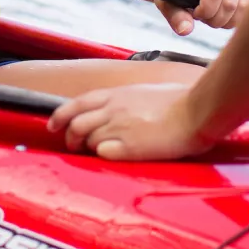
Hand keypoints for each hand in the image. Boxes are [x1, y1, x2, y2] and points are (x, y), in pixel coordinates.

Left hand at [47, 83, 211, 161]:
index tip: (53, 125)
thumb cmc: (178, 102)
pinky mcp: (129, 147)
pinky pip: (103, 153)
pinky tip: (114, 156)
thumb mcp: (144, 92)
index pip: (76, 103)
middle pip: (75, 124)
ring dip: (89, 148)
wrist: (195, 112)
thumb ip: (125, 100)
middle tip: (75, 147)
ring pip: (87, 140)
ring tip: (99, 153)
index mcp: (116, 94)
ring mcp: (120, 127)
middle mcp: (113, 109)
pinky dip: (102, 156)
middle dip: (70, 138)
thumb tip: (117, 107)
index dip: (59, 116)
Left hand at [157, 0, 248, 36]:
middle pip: (230, 3)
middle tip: (206, 18)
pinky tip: (231, 15)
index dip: (205, 11)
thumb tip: (185, 29)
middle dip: (216, 20)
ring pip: (245, 8)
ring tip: (217, 16)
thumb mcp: (171, 1)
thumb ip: (175, 15)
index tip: (196, 13)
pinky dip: (243, 18)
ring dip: (229, 21)